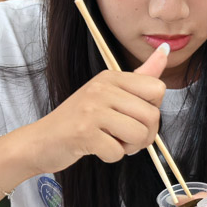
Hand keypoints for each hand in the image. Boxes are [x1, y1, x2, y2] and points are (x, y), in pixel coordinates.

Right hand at [24, 44, 167, 174]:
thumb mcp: (109, 93)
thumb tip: (165, 50)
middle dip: (144, 135)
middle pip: (152, 115)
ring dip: (129, 147)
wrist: (40, 141)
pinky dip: (111, 157)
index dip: (151, 110)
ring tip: (111, 142)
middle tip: (124, 137)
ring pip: (139, 135)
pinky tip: (97, 149)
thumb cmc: (79, 120)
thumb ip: (140, 76)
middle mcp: (102, 89)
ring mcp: (92, 110)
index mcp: (111, 77)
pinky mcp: (84, 133)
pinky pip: (118, 152)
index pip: (157, 89)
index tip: (134, 116)